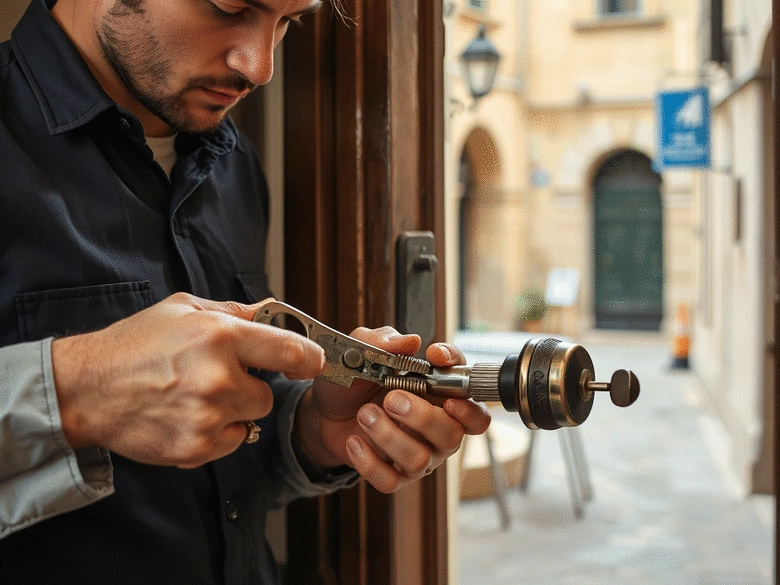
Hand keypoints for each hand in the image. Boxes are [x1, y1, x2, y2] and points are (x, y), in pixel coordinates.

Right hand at [52, 293, 324, 467]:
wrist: (87, 388)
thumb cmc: (134, 345)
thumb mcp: (183, 309)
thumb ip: (233, 312)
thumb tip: (271, 312)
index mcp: (219, 336)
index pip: (292, 351)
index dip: (310, 359)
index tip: (314, 363)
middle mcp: (217, 377)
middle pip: (269, 395)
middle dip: (250, 387)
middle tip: (219, 379)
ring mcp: (207, 417)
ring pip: (251, 419)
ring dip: (234, 411)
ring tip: (198, 397)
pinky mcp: (195, 448)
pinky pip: (231, 442)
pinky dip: (217, 434)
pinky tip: (187, 417)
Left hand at [295, 328, 490, 492]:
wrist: (325, 409)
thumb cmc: (356, 379)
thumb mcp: (363, 350)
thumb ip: (385, 341)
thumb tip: (411, 341)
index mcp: (439, 393)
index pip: (470, 392)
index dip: (460, 378)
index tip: (435, 359)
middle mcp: (437, 426)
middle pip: (453, 433)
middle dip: (423, 417)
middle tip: (392, 398)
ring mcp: (417, 453)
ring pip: (420, 458)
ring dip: (389, 435)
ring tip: (365, 414)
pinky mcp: (393, 474)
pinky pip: (391, 480)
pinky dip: (369, 462)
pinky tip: (354, 441)